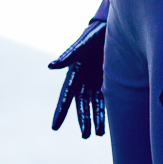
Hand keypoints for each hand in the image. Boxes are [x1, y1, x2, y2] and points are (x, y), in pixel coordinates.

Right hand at [48, 19, 105, 137]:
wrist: (112, 27)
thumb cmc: (95, 34)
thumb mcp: (84, 43)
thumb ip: (69, 55)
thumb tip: (51, 66)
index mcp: (74, 71)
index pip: (66, 95)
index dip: (61, 110)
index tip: (55, 127)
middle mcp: (83, 79)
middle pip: (81, 103)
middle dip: (83, 119)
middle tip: (86, 135)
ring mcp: (95, 80)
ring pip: (94, 104)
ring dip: (96, 118)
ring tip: (98, 134)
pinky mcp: (107, 79)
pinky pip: (104, 98)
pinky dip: (104, 110)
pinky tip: (106, 123)